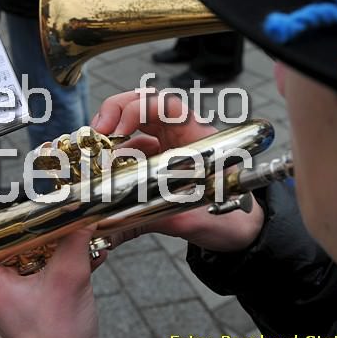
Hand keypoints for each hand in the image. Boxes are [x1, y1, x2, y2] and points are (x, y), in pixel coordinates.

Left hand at [0, 210, 102, 337]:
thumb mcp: (69, 281)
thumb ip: (74, 243)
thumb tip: (81, 215)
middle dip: (1, 225)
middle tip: (22, 212)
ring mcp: (11, 297)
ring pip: (11, 257)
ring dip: (35, 240)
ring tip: (60, 229)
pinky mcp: (31, 301)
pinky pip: (35, 269)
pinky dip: (54, 257)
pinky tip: (82, 254)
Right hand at [91, 91, 264, 251]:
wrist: (240, 233)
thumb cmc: (229, 219)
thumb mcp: (189, 220)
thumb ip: (150, 220)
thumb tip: (110, 226)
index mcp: (197, 138)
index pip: (165, 104)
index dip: (137, 109)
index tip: (117, 131)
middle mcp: (179, 136)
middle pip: (141, 104)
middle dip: (114, 112)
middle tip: (98, 133)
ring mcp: (166, 147)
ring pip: (132, 128)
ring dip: (110, 137)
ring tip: (96, 155)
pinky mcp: (156, 163)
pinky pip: (129, 152)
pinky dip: (113, 159)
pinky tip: (103, 173)